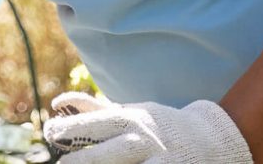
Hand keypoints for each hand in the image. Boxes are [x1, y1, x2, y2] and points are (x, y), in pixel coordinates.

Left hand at [43, 92, 252, 163]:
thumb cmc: (159, 126)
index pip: (95, 123)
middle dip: (83, 161)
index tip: (49, 133)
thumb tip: (57, 104)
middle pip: (109, 153)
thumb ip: (94, 110)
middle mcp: (146, 140)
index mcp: (132, 120)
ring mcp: (162, 161)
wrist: (212, 139)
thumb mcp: (130, 113)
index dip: (69, 129)